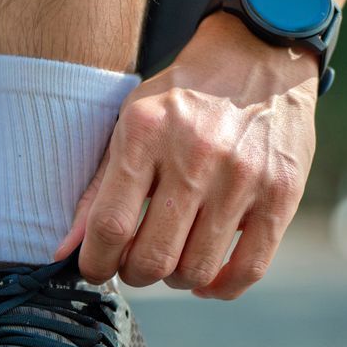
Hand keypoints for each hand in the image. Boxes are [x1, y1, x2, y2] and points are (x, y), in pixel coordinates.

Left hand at [58, 13, 318, 299]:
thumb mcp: (130, 124)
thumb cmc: (183, 99)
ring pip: (197, 269)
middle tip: (134, 265)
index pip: (110, 226)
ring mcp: (243, 177)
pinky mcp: (281, 194)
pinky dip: (221, 288)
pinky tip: (206, 279)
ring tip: (171, 262)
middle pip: (153, 256)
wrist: (257, 59)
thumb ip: (98, 188)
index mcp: (146, 133)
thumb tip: (65, 252)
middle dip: (135, 274)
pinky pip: (249, 268)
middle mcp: (195, 156)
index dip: (96, 263)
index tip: (95, 269)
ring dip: (175, 280)